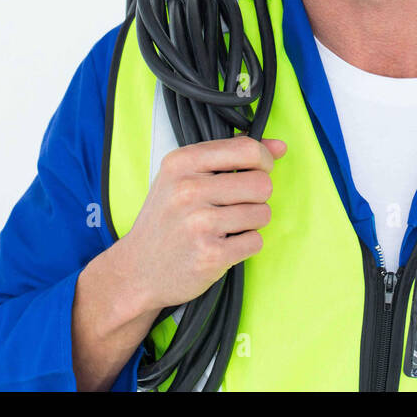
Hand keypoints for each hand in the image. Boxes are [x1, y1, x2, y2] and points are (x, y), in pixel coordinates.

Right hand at [116, 135, 285, 312]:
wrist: (137, 270)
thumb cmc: (167, 219)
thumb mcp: (185, 176)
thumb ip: (232, 155)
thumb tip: (279, 146)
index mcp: (181, 163)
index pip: (247, 149)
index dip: (263, 161)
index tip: (259, 170)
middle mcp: (188, 190)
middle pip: (262, 184)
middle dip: (257, 197)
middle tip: (235, 206)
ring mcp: (199, 224)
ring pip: (262, 214)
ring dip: (251, 223)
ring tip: (225, 228)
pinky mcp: (210, 255)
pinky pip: (256, 242)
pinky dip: (245, 246)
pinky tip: (222, 246)